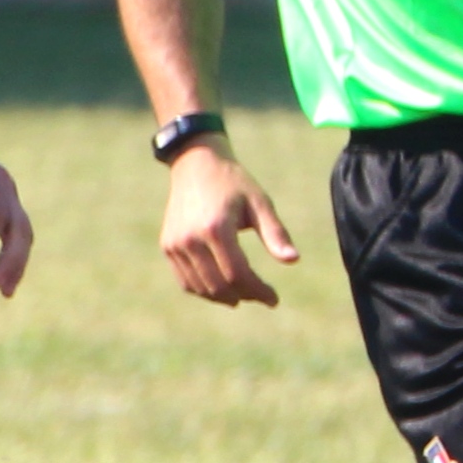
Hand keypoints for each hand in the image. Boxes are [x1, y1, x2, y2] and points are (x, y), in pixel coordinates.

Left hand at [0, 128, 32, 295]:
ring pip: (23, 233)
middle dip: (12, 259)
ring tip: (3, 293)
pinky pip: (16, 232)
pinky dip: (12, 254)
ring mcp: (9, 195)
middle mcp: (5, 187)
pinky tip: (1, 277)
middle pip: (20, 228)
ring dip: (17, 262)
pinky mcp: (6, 203)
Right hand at [158, 142, 297, 306]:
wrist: (196, 164)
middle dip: (244, 296)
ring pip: (200, 287)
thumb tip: (294, 260)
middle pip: (219, 285)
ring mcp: (175, 244)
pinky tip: (222, 289)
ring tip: (244, 295)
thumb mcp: (259, 203)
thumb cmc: (234, 183)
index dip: (258, 291)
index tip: (273, 299)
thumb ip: (275, 233)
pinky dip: (204, 290)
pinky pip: (185, 280)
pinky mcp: (168, 246)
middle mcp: (191, 239)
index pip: (238, 274)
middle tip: (261, 296)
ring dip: (224, 297)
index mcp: (216, 228)